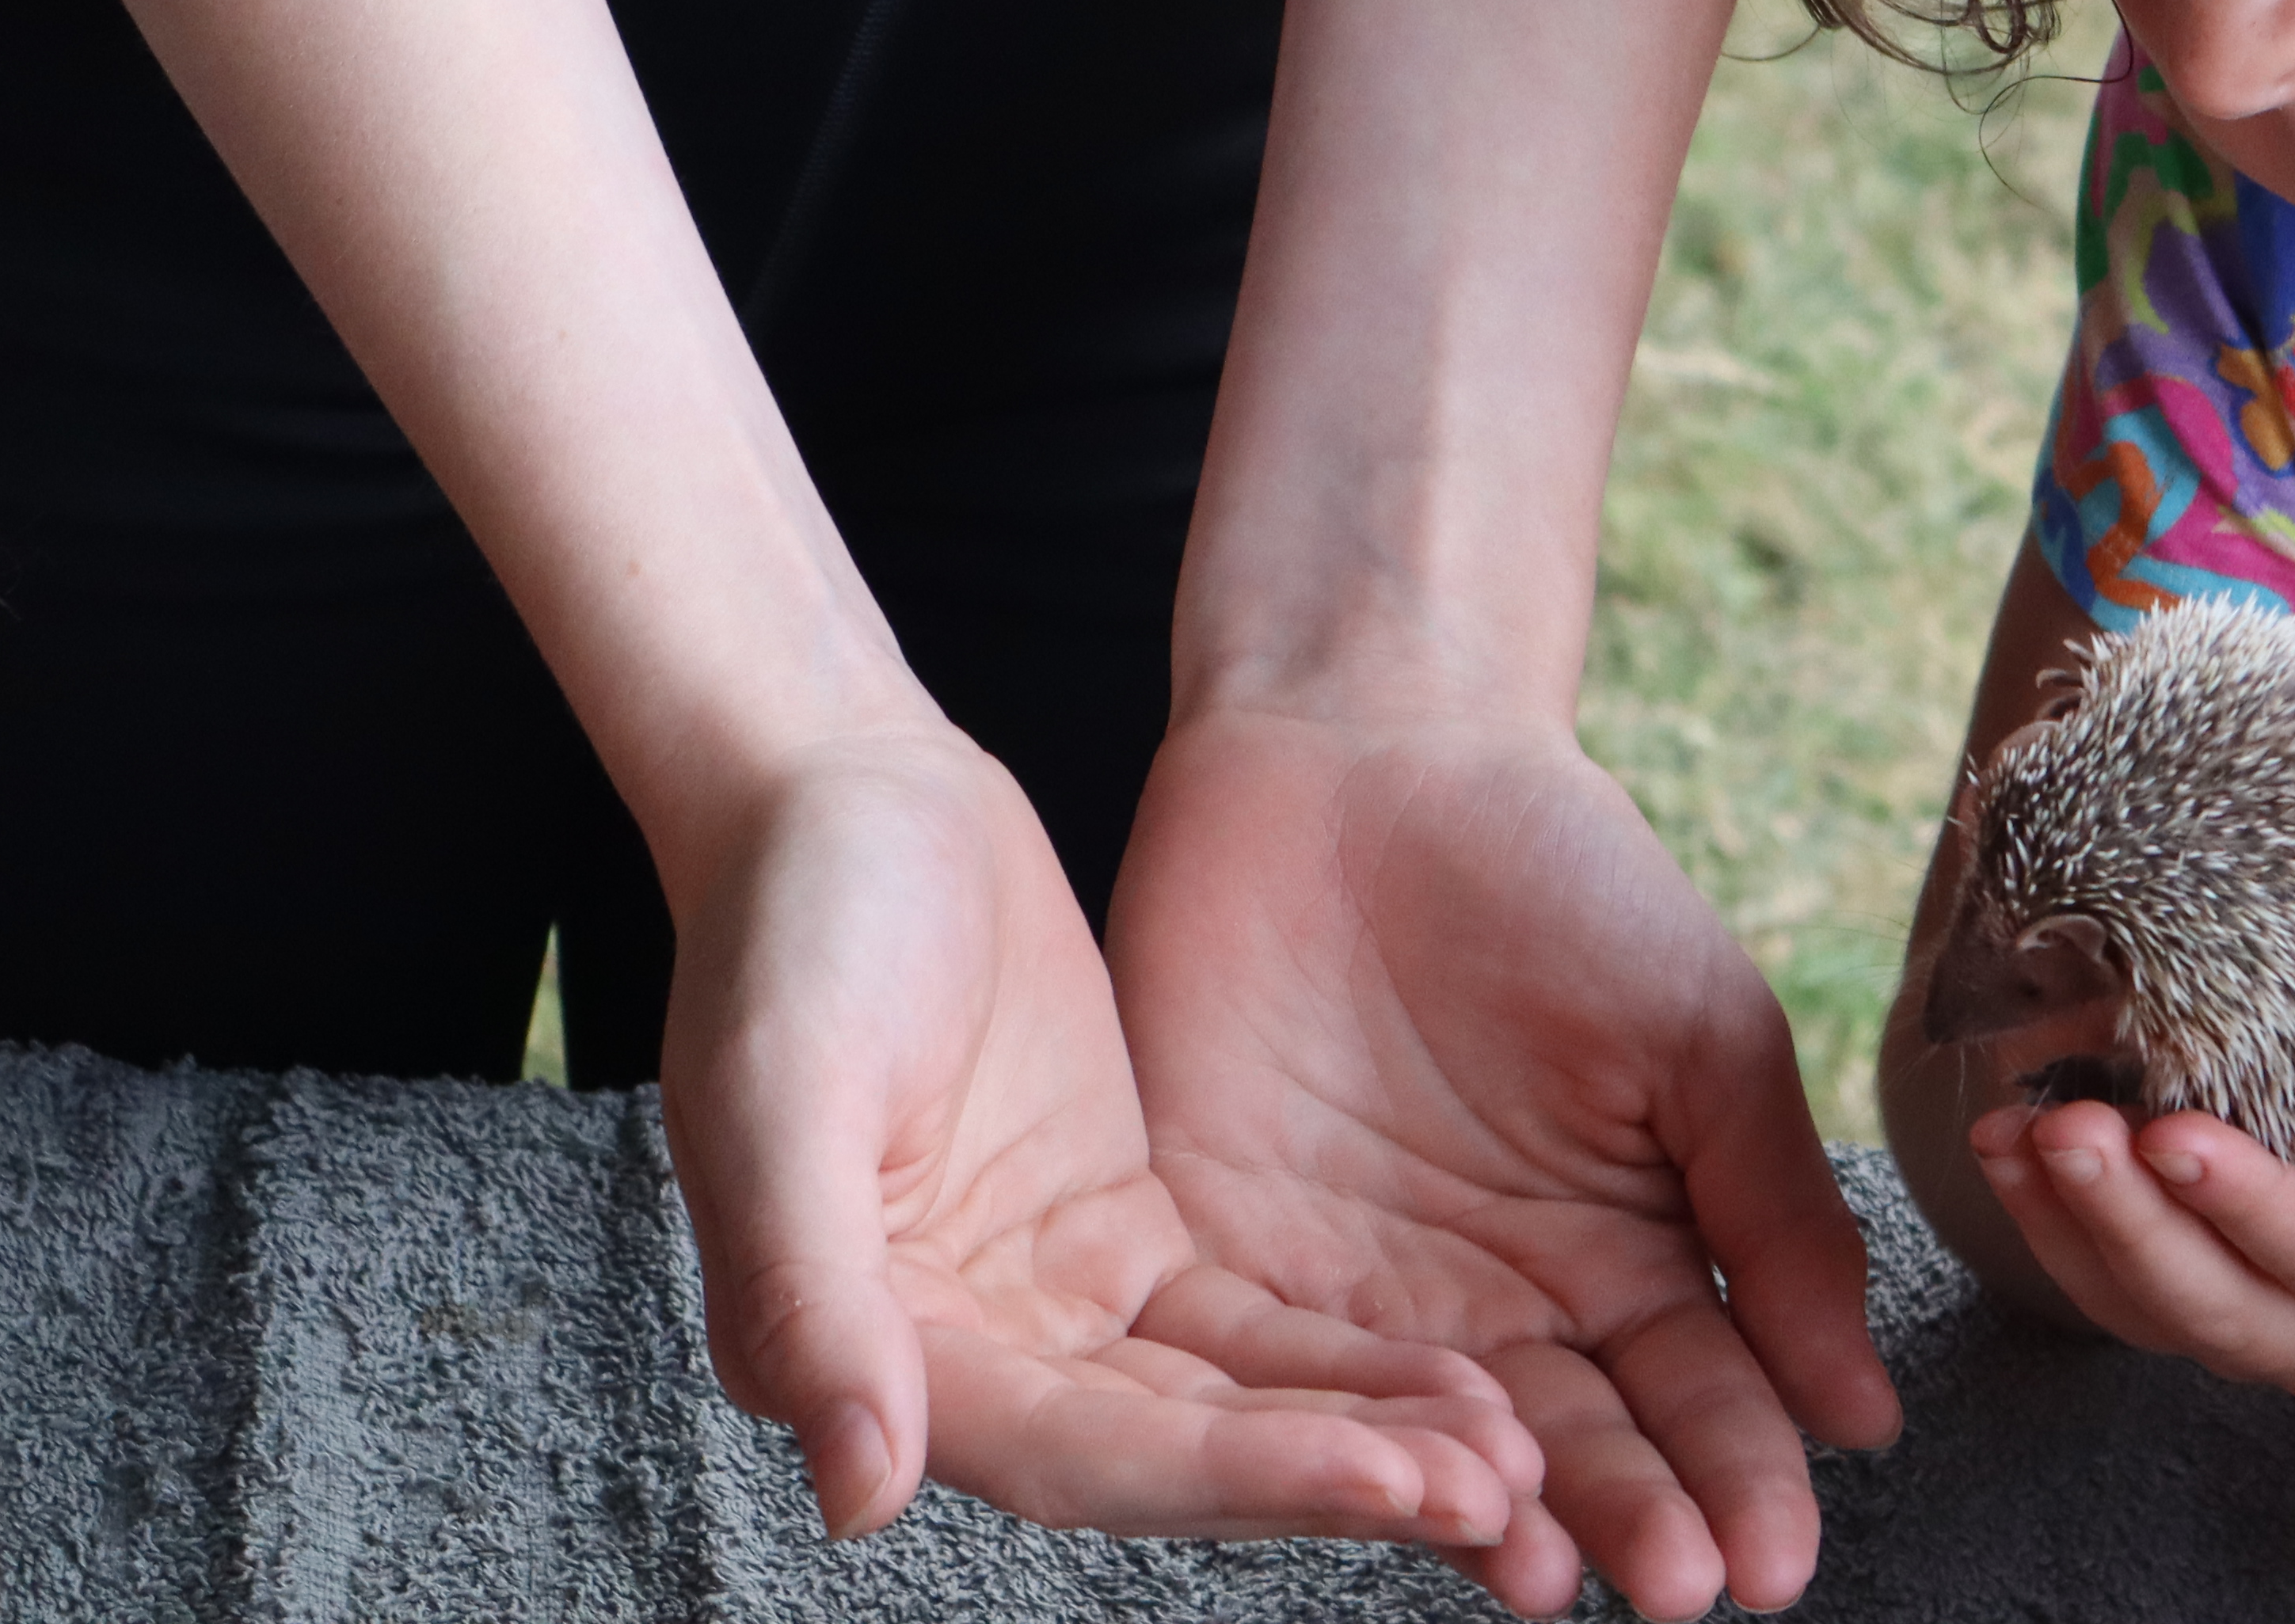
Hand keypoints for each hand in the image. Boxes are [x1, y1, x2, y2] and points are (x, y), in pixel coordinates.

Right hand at [656, 726, 1541, 1555]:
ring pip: (1232, 1404)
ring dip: (1362, 1436)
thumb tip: (865, 1491)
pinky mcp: (1125, 1231)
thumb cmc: (785, 934)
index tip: (1390, 1476)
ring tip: (1513, 1460)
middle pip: (1178, 1456)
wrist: (838, 799)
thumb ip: (808, 1295)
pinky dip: (1348, 1359)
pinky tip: (1467, 1379)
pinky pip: (1252, 1325)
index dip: (1240, 1478)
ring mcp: (1058, 1299)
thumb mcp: (781, 1096)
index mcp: (878, 1356)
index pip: (1085, 1457)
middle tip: (1501, 1494)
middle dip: (1334, 1479)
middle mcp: (970, 1361)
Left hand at [1110, 706, 1899, 1619]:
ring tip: (1554, 1570)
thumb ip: (1776, 1218)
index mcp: (1626, 1257)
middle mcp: (1496, 1307)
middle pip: (1573, 1449)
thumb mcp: (1704, 1034)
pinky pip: (1276, 1378)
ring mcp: (1358, 1297)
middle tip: (1676, 1592)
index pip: (1697, 1403)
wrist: (1369, 750)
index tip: (1777, 1562)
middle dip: (1631, 1524)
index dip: (1740, 1483)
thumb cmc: (1565, 874)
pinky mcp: (1219, 1262)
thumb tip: (1862, 1412)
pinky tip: (1403, 1483)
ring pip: (1432, 1440)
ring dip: (1493, 1516)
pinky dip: (1336, 1435)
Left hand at [1960, 988, 2294, 1415]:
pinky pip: (2121, 1300)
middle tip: (2059, 1122)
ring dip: (2071, 1229)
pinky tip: (2002, 1144)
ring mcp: (2282, 1340)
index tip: (2172, 1132)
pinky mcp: (2219, 1314)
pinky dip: (2054, 1232)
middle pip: (2227, 1315)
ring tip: (2007, 1125)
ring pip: (2155, 1317)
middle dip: (2131, 1228)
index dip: (2255, 1212)